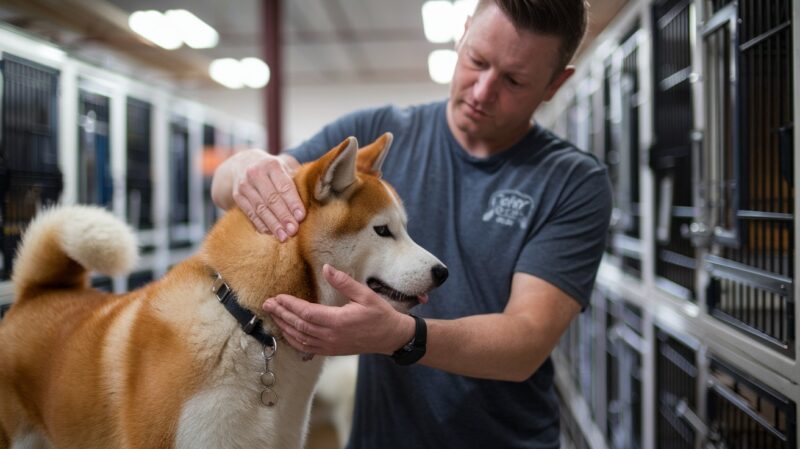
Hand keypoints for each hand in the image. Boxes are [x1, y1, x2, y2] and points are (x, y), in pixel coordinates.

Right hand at [232, 154, 304, 240]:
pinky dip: (260, 224)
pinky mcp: (238, 196)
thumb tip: (314, 199)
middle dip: (283, 216)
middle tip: (293, 231)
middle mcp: (255, 173)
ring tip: (283, 237)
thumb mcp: (284, 167)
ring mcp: (244, 185)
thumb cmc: (272, 170)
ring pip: (260, 208)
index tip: (301, 217)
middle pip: (271, 199)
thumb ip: (296, 181)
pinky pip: (250, 213)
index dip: (293, 203)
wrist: (242, 163)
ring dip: (272, 224)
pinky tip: (269, 233)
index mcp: (272, 165)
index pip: (284, 186)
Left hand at [263, 264, 414, 355]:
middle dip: (281, 314)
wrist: (390, 337)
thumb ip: (344, 282)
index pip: (307, 313)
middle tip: (267, 304)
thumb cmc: (380, 315)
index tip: (278, 297)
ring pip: (300, 338)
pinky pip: (307, 348)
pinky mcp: (331, 351)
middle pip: (299, 326)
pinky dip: (293, 340)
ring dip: (284, 327)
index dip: (290, 305)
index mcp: (338, 321)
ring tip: (273, 316)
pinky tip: (286, 332)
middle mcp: (331, 336)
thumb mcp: (365, 295)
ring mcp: (330, 346)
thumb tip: (326, 269)